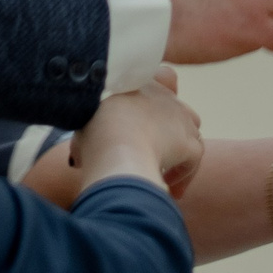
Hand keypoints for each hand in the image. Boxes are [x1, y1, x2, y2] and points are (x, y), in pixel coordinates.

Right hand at [76, 75, 204, 191]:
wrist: (113, 142)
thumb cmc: (94, 132)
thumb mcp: (83, 124)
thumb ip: (88, 133)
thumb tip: (80, 155)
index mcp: (139, 85)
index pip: (155, 88)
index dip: (150, 112)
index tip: (138, 131)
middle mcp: (164, 96)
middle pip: (177, 112)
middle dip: (169, 135)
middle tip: (152, 155)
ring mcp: (181, 119)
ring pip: (190, 135)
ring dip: (178, 156)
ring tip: (162, 176)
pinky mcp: (190, 143)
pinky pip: (192, 160)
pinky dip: (182, 175)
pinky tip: (167, 188)